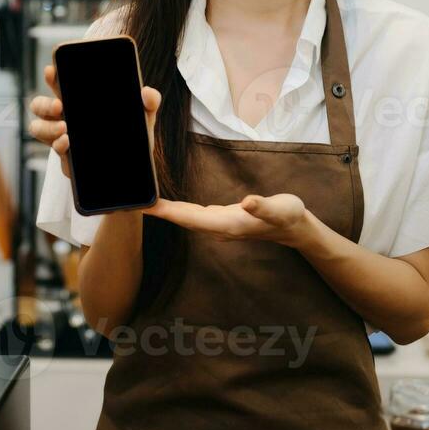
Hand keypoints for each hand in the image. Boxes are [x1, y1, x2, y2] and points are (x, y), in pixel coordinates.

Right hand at [28, 65, 160, 181]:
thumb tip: (147, 93)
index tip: (52, 70)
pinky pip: (54, 149)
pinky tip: (67, 144)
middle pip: (39, 106)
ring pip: (38, 128)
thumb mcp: (143, 117)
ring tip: (64, 129)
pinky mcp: (67, 158)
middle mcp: (65, 117)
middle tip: (59, 105)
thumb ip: (149, 103)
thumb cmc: (133, 136)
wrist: (134, 171)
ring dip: (46, 127)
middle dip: (44, 104)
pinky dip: (58, 145)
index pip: (59, 84)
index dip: (51, 76)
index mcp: (80, 101)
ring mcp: (62, 138)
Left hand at [145, 193, 313, 246]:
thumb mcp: (281, 209)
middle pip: (183, 220)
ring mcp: (219, 224)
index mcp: (228, 224)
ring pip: (186, 218)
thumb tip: (248, 202)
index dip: (168, 213)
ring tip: (144, 202)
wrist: (295, 228)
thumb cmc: (289, 216)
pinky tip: (167, 205)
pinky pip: (193, 215)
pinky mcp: (221, 218)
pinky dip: (178, 209)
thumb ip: (263, 206)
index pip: (191, 218)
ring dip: (165, 212)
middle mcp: (219, 227)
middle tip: (133, 201)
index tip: (146, 207)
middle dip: (159, 212)